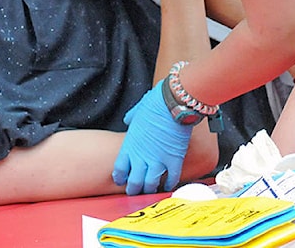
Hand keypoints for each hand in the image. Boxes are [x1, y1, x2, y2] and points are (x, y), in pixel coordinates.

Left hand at [112, 80, 191, 194]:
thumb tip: (128, 119)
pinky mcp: (174, 159)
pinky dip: (169, 184)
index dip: (120, 178)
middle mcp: (142, 156)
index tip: (122, 181)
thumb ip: (131, 117)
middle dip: (133, 189)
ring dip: (150, 190)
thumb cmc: (155, 103)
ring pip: (150, 184)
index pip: (120, 169)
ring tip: (150, 191)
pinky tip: (169, 185)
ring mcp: (158, 159)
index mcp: (130, 144)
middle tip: (135, 192)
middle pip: (134, 182)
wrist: (173, 103)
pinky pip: (171, 178)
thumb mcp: (137, 110)